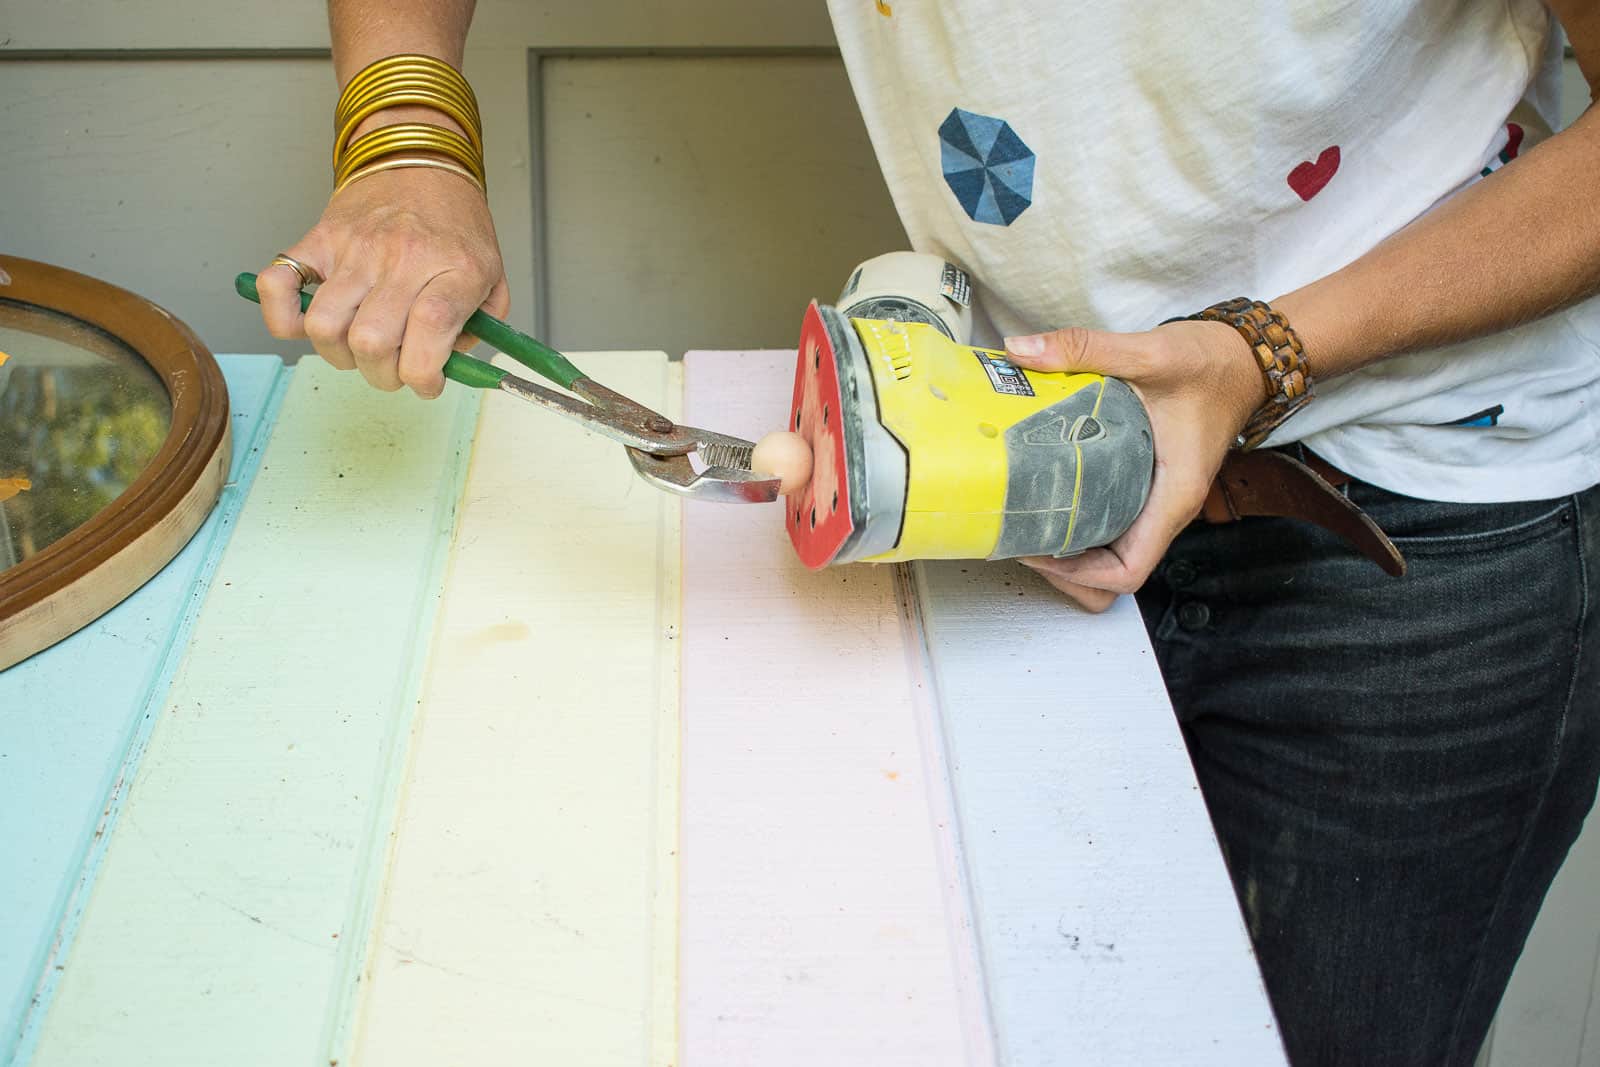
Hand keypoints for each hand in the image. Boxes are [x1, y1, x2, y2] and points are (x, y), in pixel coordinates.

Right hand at [256, 165, 508, 397]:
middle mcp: (402, 257)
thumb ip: (478, 327)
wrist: (420, 161)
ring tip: (359, 349)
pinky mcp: (319, 239)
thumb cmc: (455, 225)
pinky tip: (307, 325)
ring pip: (325, 326)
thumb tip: (447, 367)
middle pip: (372, 341)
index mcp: (454, 266)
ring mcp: (355, 248)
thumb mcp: (491, 275)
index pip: (431, 328)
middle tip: (394, 368)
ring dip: (340, 356)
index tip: (427, 384)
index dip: (424, 375)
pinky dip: (281, 317)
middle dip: (382, 376)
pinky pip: (277, 283)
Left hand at [1003, 321, 1262, 611]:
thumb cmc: (1213, 363)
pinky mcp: (1147, 484)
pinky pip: (1113, 522)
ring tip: (1026, 522)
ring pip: (1112, 552)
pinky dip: (1081, 522)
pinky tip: (1048, 494)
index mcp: (1173, 494)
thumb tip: (1021, 350)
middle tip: (1021, 538)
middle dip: (1067, 570)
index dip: (1079, 575)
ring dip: (1070, 550)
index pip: (1128, 570)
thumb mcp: (1148, 350)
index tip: (1038, 551)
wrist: (1243, 358)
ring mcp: (1157, 499)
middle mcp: (1166, 507)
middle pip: (1114, 574)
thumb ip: (1084, 348)